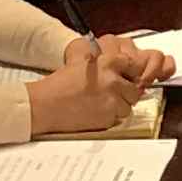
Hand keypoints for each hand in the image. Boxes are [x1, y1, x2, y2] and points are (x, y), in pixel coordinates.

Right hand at [27, 37, 165, 135]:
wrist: (46, 104)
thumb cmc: (61, 84)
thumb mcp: (86, 63)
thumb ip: (108, 66)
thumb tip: (126, 71)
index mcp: (109, 62)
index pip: (134, 66)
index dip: (130, 75)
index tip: (126, 79)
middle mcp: (114, 80)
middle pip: (135, 90)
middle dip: (125, 94)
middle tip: (109, 95)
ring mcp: (113, 99)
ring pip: (128, 106)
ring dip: (118, 107)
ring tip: (99, 104)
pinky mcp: (108, 116)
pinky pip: (118, 118)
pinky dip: (109, 117)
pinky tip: (95, 112)